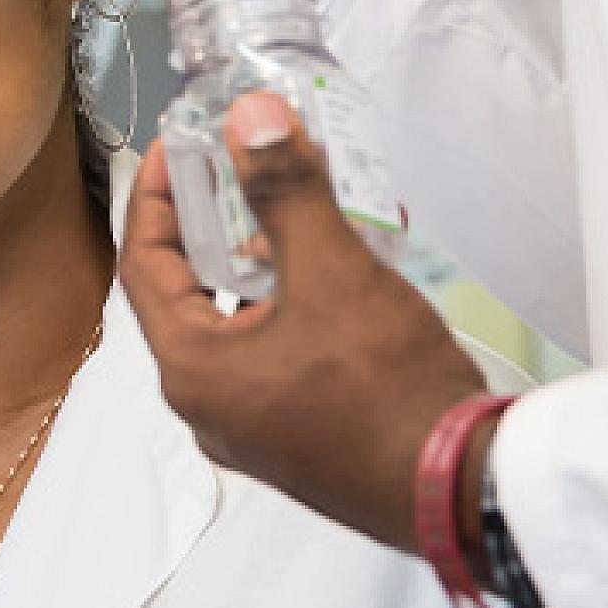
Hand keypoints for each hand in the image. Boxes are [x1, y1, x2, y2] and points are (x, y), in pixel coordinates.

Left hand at [120, 93, 486, 551]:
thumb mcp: (331, 271)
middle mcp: (208, 407)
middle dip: (221, 222)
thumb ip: (285, 190)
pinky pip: (281, 353)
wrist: (463, 493)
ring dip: (272, 261)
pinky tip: (351, 268)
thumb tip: (248, 114)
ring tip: (308, 207)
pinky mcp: (302, 442)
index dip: (156, 197)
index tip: (180, 147)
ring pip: (244, 321)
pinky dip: (302, 304)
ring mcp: (256, 431)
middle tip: (244, 168)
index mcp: (191, 370)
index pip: (143, 264)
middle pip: (192, 291)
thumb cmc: (382, 384)